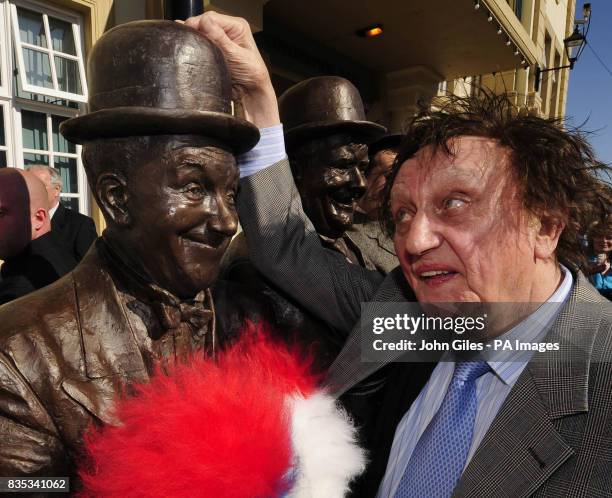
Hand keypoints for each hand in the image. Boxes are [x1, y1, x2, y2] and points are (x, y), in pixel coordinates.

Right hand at [184, 12, 279, 127]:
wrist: (250, 93)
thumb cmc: (251, 75)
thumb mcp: (236, 55)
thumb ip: (220, 39)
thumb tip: (205, 22)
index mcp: (237, 26)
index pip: (212, 17)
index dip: (198, 23)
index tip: (188, 31)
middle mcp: (228, 30)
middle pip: (203, 23)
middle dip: (194, 30)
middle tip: (186, 40)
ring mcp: (220, 40)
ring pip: (200, 33)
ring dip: (193, 38)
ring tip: (186, 44)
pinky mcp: (213, 50)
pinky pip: (200, 43)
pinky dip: (194, 44)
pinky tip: (187, 46)